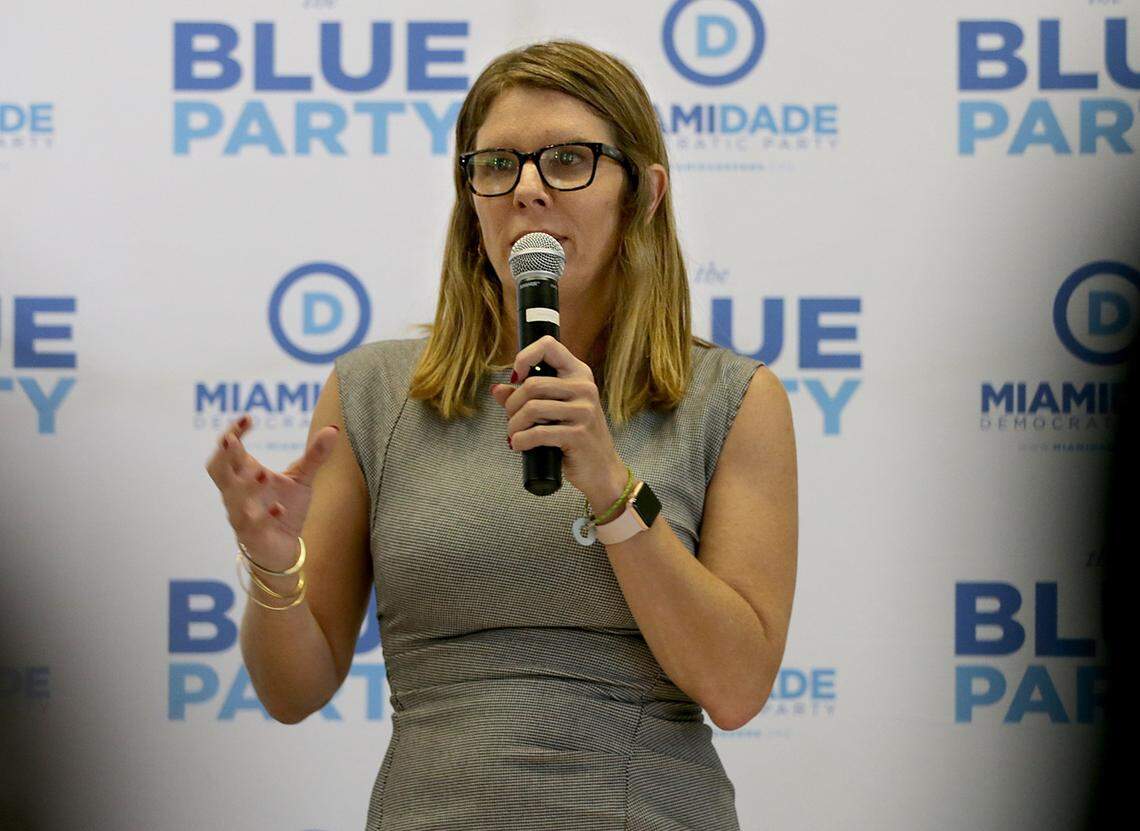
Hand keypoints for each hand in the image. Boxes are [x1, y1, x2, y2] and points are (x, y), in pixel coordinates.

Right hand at [204, 414, 339, 570]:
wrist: (283, 548)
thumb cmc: (285, 508)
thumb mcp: (301, 479)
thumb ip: (314, 456)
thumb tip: (334, 429)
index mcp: (244, 474)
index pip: (229, 449)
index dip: (234, 433)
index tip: (248, 418)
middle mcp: (237, 492)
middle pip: (217, 470)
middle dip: (223, 455)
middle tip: (232, 440)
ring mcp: (241, 514)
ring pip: (233, 498)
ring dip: (246, 486)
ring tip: (264, 474)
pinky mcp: (252, 535)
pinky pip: (253, 525)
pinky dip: (265, 517)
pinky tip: (280, 509)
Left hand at [489, 335, 626, 504]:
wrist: (601, 470)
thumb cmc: (575, 438)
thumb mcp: (554, 413)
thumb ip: (526, 398)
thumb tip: (497, 389)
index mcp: (579, 374)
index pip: (548, 346)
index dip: (524, 357)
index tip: (516, 378)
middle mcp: (584, 388)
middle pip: (532, 384)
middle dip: (512, 405)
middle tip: (512, 421)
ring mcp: (584, 411)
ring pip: (531, 408)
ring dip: (514, 425)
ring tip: (514, 436)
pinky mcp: (578, 434)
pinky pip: (538, 433)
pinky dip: (520, 441)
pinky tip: (518, 446)